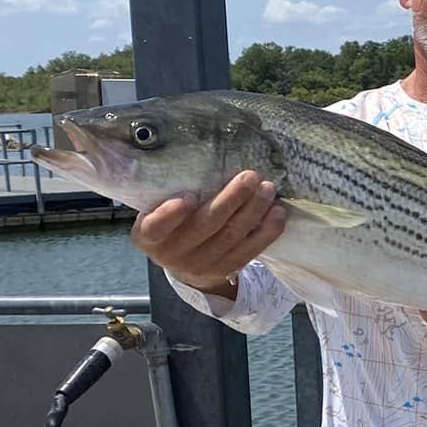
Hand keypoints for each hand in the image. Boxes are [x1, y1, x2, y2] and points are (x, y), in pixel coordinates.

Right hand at [130, 169, 287, 296]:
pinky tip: (278, 213)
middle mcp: (172, 254)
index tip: (188, 196)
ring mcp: (200, 266)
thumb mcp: (158, 210)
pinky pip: (249, 251)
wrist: (184, 262)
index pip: (155, 227)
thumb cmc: (172, 223)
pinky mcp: (225, 270)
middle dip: (230, 200)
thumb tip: (198, 155)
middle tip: (250, 177)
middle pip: (204, 226)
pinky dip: (266, 232)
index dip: (170, 214)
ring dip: (253, 211)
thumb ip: (169, 193)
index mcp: (149, 236)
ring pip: (231, 237)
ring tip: (267, 189)